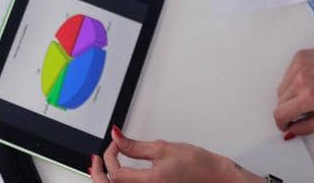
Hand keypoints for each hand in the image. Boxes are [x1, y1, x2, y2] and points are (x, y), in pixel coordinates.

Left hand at [88, 127, 260, 182]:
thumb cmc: (199, 166)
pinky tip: (120, 176)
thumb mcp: (164, 148)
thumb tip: (117, 136)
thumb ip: (136, 145)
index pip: (115, 173)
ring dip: (107, 181)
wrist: (217, 179)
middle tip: (96, 160)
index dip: (110, 155)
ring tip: (101, 167)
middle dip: (99, 174)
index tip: (115, 143)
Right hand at [273, 36, 313, 137]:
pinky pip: (287, 74)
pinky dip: (294, 81)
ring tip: (310, 94)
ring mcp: (299, 65)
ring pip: (281, 88)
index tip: (285, 125)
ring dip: (290, 96)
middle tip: (304, 110)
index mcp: (310, 96)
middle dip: (288, 110)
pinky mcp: (299, 56)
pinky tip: (311, 81)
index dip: (281, 123)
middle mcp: (301, 79)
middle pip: (279, 102)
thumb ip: (309, 126)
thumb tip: (292, 131)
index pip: (280, 113)